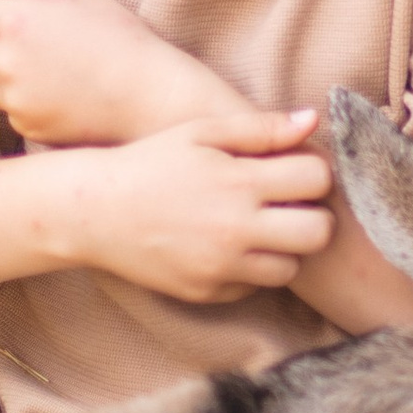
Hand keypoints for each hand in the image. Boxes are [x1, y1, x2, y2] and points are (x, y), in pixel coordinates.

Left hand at [0, 0, 223, 144]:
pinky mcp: (27, 128)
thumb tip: (6, 0)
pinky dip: (28, 104)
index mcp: (18, 21)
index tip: (8, 21)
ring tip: (52, 74)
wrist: (148, 96)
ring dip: (7, 78)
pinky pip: (13, 111)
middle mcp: (8, 62)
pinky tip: (62, 97)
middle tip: (18, 48)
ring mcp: (16, 99)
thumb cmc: (120, 38)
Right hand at [73, 109, 333, 303]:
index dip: (313, 171)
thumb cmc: (150, 163)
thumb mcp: (201, 133)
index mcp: (239, 182)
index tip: (295, 171)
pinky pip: (255, 287)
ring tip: (258, 227)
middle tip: (289, 204)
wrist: (94, 211)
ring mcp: (222, 266)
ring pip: (292, 268)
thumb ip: (261, 127)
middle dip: (313, 215)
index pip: (317, 179)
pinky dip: (251, 269)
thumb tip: (313, 120)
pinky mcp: (207, 292)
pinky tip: (227, 246)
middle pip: (318, 232)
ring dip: (285, 247)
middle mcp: (236, 229)